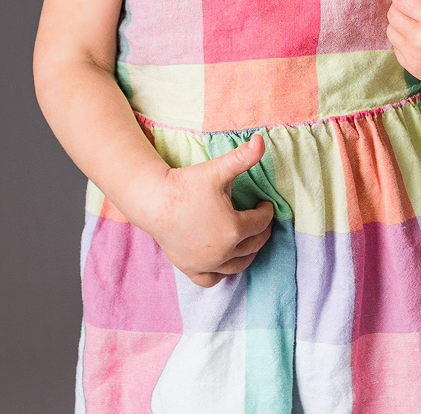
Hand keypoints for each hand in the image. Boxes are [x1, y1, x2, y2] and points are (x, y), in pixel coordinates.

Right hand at [137, 133, 274, 287]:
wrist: (154, 200)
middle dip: (262, 232)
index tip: (265, 204)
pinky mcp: (190, 268)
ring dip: (249, 254)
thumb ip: (244, 157)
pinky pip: (212, 279)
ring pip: (237, 266)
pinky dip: (222, 273)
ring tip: (250, 240)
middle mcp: (222, 252)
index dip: (267, 211)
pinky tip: (226, 261)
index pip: (261, 223)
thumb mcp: (218, 169)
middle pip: (253, 245)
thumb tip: (261, 140)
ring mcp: (206, 263)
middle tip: (262, 221)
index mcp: (233, 229)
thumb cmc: (187, 184)